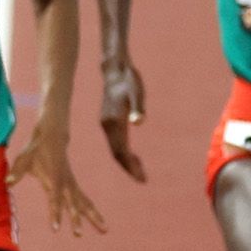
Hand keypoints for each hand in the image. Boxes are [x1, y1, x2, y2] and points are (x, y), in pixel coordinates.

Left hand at [10, 128, 107, 237]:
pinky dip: (92, 210)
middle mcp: (66, 182)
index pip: (55, 199)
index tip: (56, 228)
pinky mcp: (74, 185)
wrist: (52, 137)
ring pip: (85, 203)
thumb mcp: (23, 158)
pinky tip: (101, 222)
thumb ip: (17, 171)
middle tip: (78, 234)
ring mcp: (72, 184)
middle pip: (72, 204)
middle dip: (75, 220)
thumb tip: (8, 182)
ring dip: (94, 216)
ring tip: (105, 230)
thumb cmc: (35, 149)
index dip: (55, 213)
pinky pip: (85, 200)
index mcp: (54, 178)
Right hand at [100, 60, 148, 182]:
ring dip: (127, 162)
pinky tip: (134, 155)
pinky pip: (115, 143)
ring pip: (115, 150)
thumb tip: (139, 122)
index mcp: (114, 123)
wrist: (115, 71)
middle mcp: (107, 126)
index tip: (142, 178)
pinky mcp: (108, 122)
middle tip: (143, 179)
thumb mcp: (137, 92)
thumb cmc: (129, 80)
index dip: (131, 166)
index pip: (121, 151)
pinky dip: (124, 152)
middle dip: (129, 168)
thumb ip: (138, 107)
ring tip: (141, 171)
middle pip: (117, 154)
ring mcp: (106, 125)